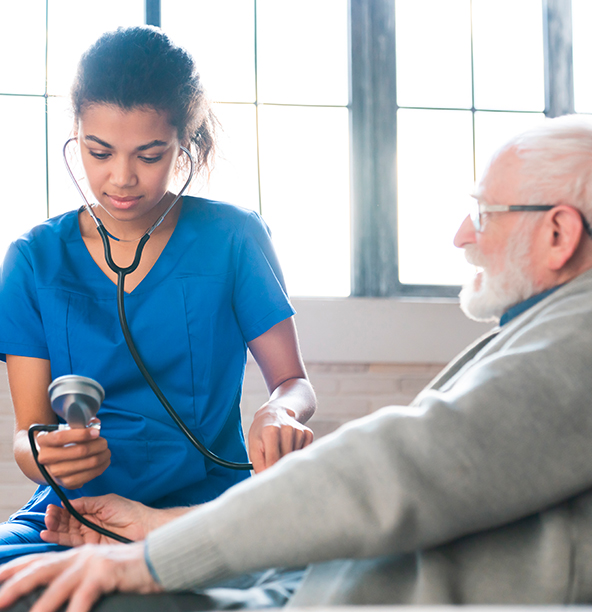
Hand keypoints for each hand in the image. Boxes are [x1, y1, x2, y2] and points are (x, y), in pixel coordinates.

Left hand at [0, 543, 160, 611]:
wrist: (158, 558)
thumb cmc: (127, 572)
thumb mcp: (96, 574)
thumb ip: (75, 580)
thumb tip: (51, 597)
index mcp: (74, 555)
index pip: (35, 560)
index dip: (11, 569)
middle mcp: (80, 555)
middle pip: (39, 569)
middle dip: (13, 586)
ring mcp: (92, 562)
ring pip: (57, 585)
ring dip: (39, 606)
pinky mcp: (107, 572)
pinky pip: (84, 596)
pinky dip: (74, 611)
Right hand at [35, 421, 110, 488]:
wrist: (49, 462)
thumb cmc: (61, 441)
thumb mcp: (64, 429)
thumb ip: (80, 424)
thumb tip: (95, 422)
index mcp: (43, 440)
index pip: (61, 437)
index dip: (82, 434)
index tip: (96, 432)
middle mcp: (45, 458)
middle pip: (79, 451)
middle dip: (98, 445)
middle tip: (105, 443)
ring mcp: (54, 473)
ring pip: (87, 464)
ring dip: (102, 457)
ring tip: (106, 452)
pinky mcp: (65, 483)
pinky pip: (87, 476)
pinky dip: (100, 468)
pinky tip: (104, 462)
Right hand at [41, 495, 152, 546]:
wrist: (142, 526)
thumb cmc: (128, 511)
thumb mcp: (106, 502)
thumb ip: (86, 503)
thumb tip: (67, 503)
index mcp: (93, 509)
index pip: (72, 510)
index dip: (61, 509)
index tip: (51, 507)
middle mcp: (88, 522)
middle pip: (66, 521)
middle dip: (55, 519)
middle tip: (48, 516)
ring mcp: (88, 534)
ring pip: (66, 532)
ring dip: (54, 529)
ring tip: (45, 526)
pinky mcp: (90, 546)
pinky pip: (71, 542)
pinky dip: (58, 539)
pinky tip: (48, 534)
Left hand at [248, 404, 313, 472]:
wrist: (276, 412)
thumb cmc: (262, 431)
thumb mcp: (254, 444)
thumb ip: (258, 463)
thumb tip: (267, 480)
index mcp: (271, 431)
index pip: (273, 461)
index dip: (269, 472)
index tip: (268, 478)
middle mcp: (287, 429)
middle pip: (285, 461)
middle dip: (278, 466)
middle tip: (273, 464)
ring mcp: (299, 430)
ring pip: (294, 458)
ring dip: (287, 460)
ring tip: (280, 450)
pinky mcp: (307, 433)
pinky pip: (303, 453)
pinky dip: (296, 454)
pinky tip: (289, 446)